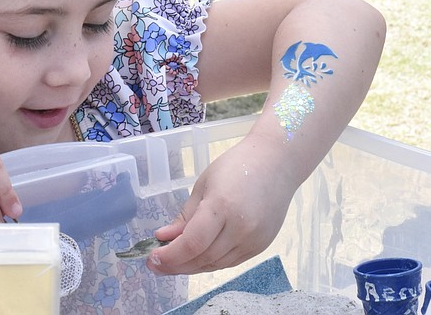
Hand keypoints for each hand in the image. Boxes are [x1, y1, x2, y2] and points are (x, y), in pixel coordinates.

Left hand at [147, 132, 295, 273]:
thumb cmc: (237, 166)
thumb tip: (163, 238)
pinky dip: (210, 263)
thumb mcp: (204, 185)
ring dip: (191, 267)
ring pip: (215, 265)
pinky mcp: (261, 247)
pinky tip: (196, 258)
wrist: (277, 163)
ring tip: (172, 262)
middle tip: (155, 264)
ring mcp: (253, 241)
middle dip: (175, 265)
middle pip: (203, 259)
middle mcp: (240, 229)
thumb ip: (185, 216)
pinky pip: (230, 262)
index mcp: (222, 207)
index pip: (192, 244)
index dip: (170, 256)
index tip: (152, 258)